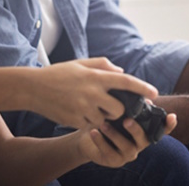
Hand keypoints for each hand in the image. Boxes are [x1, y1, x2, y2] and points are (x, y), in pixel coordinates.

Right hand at [29, 57, 158, 129]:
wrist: (33, 88)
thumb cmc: (58, 74)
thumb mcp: (80, 63)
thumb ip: (103, 65)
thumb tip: (122, 71)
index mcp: (95, 77)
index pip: (125, 82)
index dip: (142, 88)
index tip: (155, 93)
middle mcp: (92, 93)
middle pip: (119, 109)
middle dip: (120, 110)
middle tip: (112, 106)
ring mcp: (83, 108)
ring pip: (106, 119)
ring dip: (104, 116)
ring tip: (91, 108)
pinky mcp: (75, 120)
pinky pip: (92, 125)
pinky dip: (91, 122)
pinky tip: (80, 113)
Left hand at [76, 114, 177, 167]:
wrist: (87, 136)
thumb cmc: (106, 119)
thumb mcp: (116, 110)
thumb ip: (129, 104)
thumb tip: (143, 96)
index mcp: (143, 131)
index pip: (160, 130)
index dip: (168, 125)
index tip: (172, 116)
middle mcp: (139, 143)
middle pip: (144, 139)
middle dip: (136, 129)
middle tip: (126, 120)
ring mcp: (127, 154)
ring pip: (126, 147)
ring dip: (115, 135)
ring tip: (103, 124)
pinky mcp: (114, 161)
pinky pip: (109, 153)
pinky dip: (101, 142)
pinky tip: (93, 132)